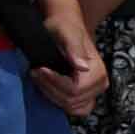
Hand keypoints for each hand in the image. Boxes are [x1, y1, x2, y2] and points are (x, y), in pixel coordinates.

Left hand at [31, 0, 108, 117]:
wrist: (64, 26)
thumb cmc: (64, 27)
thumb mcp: (66, 33)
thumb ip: (74, 49)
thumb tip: (82, 67)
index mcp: (98, 72)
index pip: (75, 90)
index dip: (54, 82)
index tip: (39, 69)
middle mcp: (99, 84)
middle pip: (72, 101)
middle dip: (49, 87)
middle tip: (35, 71)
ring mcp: (93, 92)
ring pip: (71, 107)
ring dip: (52, 94)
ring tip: (39, 77)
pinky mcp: (84, 94)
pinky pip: (71, 107)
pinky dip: (57, 99)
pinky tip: (46, 84)